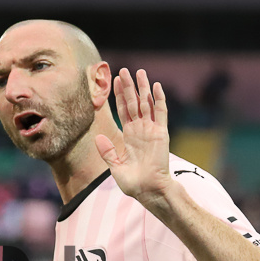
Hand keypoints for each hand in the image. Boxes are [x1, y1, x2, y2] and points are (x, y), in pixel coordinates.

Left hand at [96, 68, 174, 208]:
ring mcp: (151, 130)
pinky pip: (160, 113)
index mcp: (129, 135)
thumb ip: (108, 151)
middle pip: (134, 103)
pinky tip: (155, 86)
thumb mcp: (115, 166)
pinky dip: (159, 99)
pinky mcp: (161, 133)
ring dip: (143, 88)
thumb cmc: (133, 183)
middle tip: (124, 70)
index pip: (123, 110)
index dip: (119, 96)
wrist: (149, 190)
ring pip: (147, 103)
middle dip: (128, 87)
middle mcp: (140, 130)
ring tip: (139, 72)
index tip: (114, 81)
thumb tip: (98, 137)